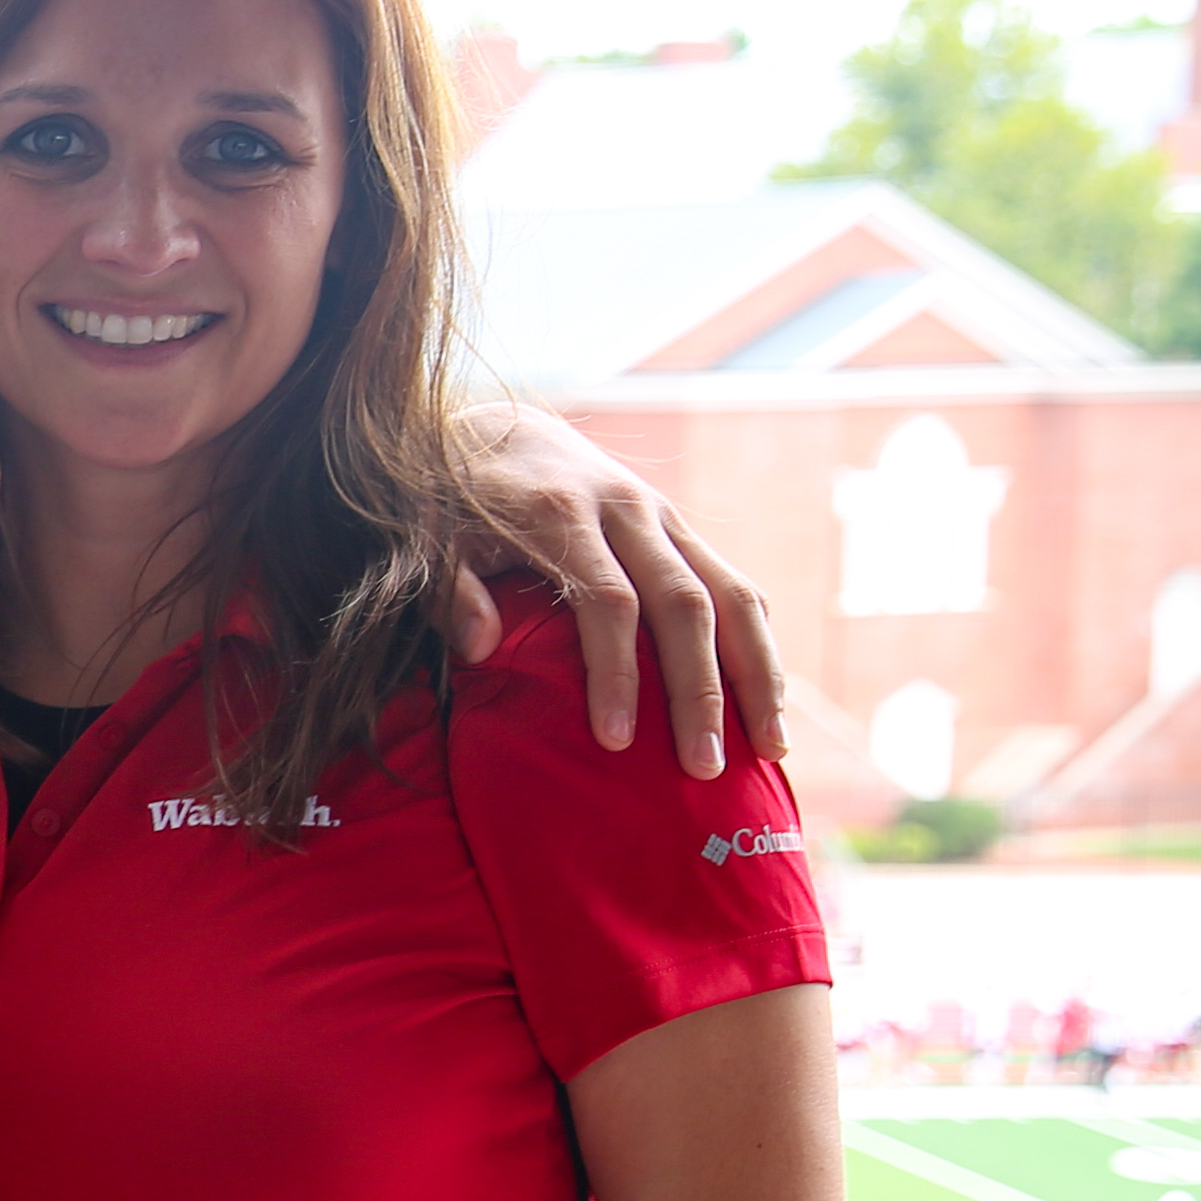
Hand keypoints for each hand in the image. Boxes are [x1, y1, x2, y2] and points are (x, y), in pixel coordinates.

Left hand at [441, 398, 791, 774]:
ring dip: (756, 673)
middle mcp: (628, 510)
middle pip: (684, 604)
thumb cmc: (453, 502)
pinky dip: (758, 646)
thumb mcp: (429, 538)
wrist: (499, 431)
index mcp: (562, 514)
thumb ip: (449, 591)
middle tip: (705, 769)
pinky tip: (765, 705)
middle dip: (700, 691)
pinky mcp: (682, 529)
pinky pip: (735, 587)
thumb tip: (479, 647)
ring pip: (732, 594)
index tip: (616, 742)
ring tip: (770, 749)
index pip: (607, 602)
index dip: (617, 673)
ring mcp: (665, 518)